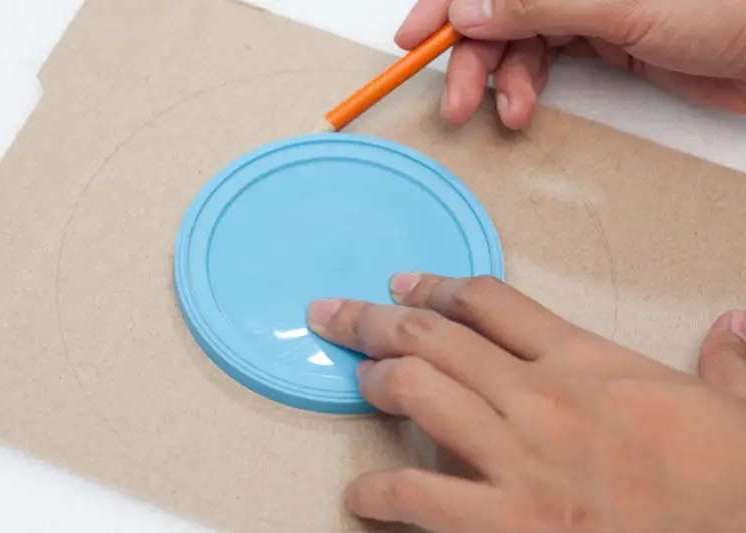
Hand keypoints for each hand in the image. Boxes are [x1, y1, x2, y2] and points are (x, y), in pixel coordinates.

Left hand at [307, 273, 745, 531]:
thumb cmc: (730, 481)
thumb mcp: (731, 407)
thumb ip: (726, 362)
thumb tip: (735, 325)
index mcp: (585, 361)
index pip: (490, 303)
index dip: (435, 287)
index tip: (403, 283)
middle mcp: (541, 397)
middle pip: (435, 336)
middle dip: (374, 319)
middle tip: (335, 313)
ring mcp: (518, 458)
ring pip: (420, 390)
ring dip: (376, 378)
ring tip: (355, 376)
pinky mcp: (507, 522)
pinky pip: (420, 497)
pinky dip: (381, 495)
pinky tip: (362, 496)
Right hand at [397, 0, 745, 129]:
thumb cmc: (728, 11)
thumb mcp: (623, 3)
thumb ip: (538, 2)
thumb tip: (468, 8)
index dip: (446, 2)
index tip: (414, 39)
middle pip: (498, 10)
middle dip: (472, 56)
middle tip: (457, 101)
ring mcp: (589, 7)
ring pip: (519, 40)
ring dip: (500, 80)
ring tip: (502, 113)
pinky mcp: (605, 40)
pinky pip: (545, 62)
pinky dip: (526, 87)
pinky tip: (522, 108)